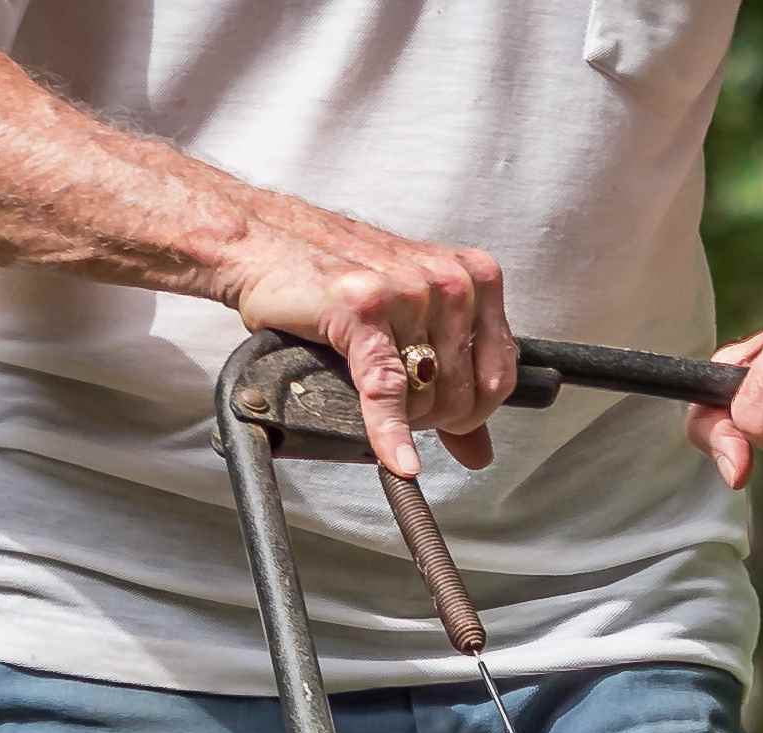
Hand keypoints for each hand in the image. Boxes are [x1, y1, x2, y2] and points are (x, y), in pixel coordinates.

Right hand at [228, 215, 518, 477]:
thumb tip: (478, 453)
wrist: (263, 242)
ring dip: (402, 416)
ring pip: (427, 397)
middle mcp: (450, 280)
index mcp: (474, 277)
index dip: (472, 411)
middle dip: (433, 417)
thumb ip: (453, 384)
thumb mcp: (409, 324)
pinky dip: (390, 432)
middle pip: (466, 394)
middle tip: (399, 405)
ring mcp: (410, 292)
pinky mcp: (365, 309)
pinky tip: (396, 459)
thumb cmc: (336, 280)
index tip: (445, 417)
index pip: (500, 376)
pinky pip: (387, 390)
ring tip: (370, 389)